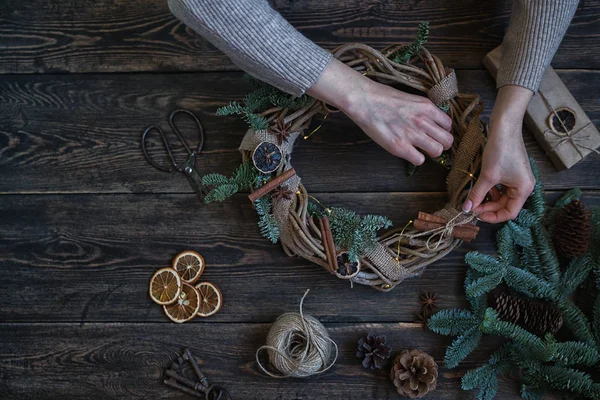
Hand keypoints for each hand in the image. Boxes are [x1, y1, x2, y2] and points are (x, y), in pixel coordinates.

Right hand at [307, 58, 452, 164]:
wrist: (364, 100)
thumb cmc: (382, 96)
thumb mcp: (410, 98)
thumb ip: (423, 110)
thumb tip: (430, 121)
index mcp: (427, 107)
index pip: (448, 125)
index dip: (443, 131)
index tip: (434, 133)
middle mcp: (423, 121)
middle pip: (448, 140)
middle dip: (441, 144)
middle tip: (431, 144)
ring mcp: (412, 134)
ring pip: (437, 151)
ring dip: (430, 152)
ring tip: (421, 149)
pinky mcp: (400, 147)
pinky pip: (420, 160)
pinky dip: (416, 159)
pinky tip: (409, 152)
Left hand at [462, 85, 535, 222]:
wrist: (505, 126)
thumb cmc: (500, 150)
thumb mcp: (487, 175)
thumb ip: (477, 194)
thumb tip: (466, 209)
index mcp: (524, 190)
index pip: (509, 213)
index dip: (492, 217)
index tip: (476, 214)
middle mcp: (524, 186)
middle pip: (505, 205)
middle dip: (488, 207)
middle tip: (471, 205)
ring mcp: (518, 178)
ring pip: (501, 197)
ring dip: (488, 199)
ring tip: (474, 196)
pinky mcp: (511, 171)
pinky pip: (501, 187)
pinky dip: (490, 189)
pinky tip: (481, 187)